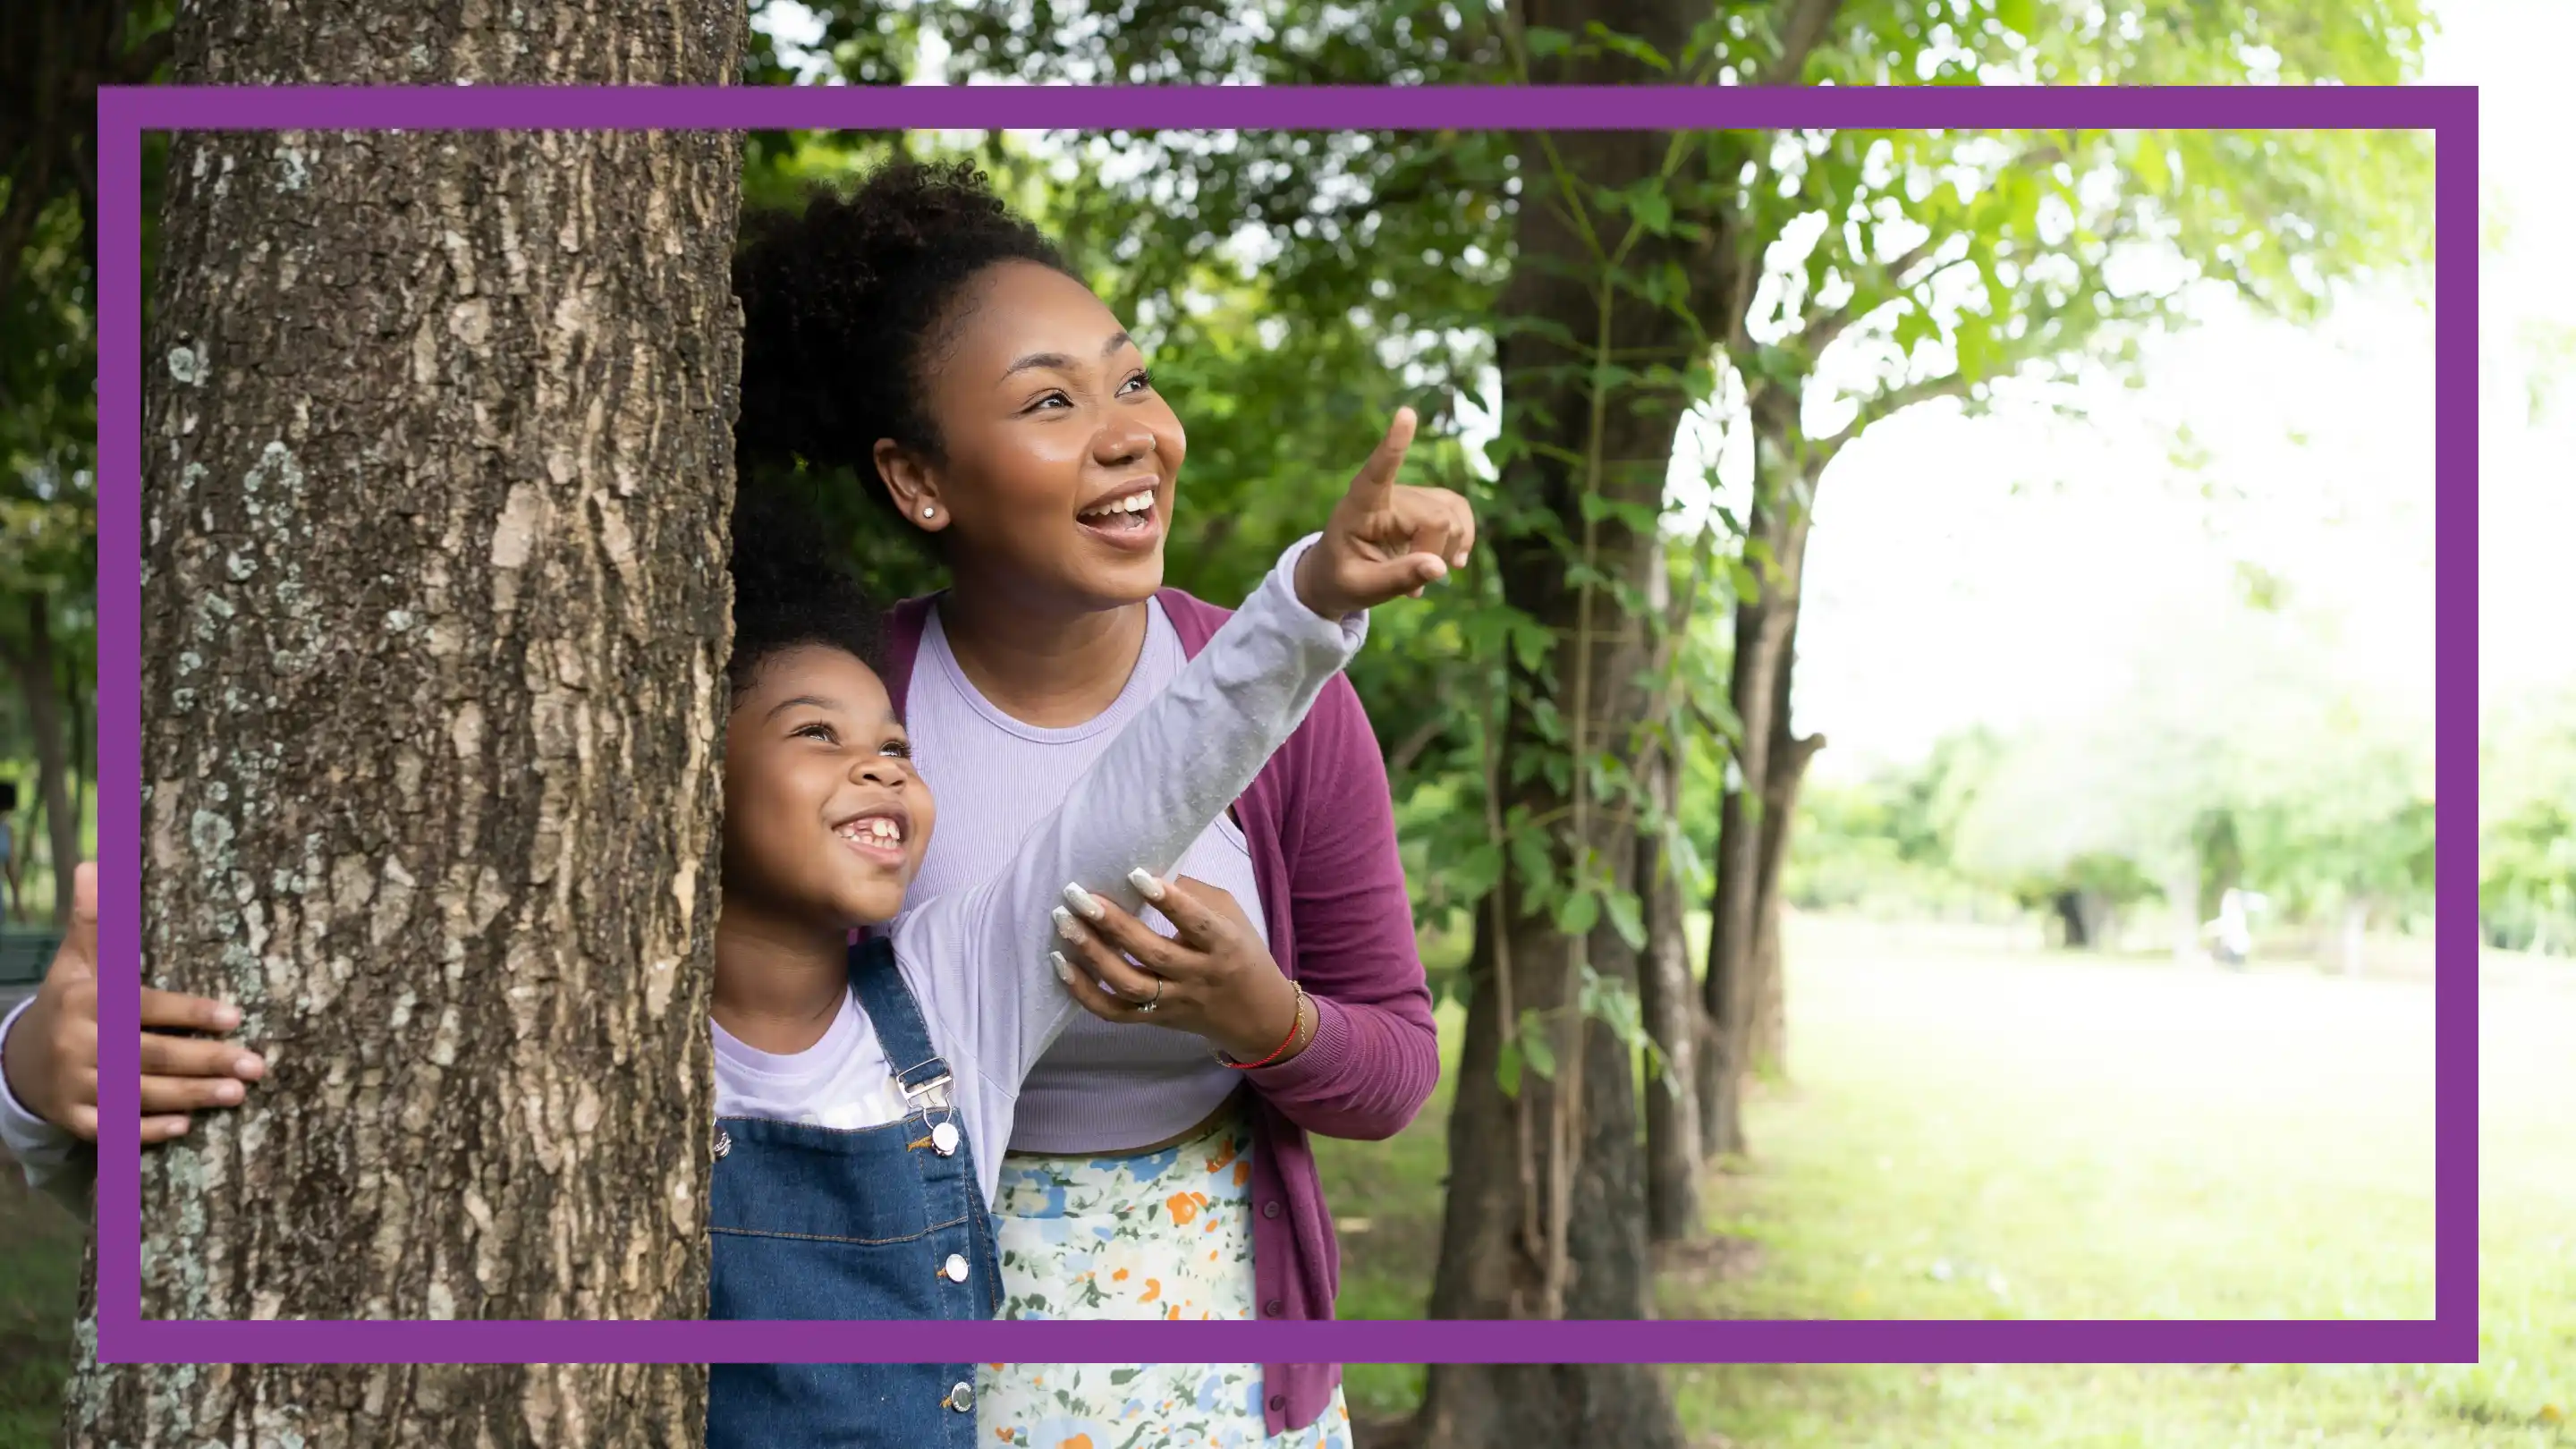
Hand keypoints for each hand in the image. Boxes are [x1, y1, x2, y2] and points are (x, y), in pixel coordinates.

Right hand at [0, 864, 265, 1142]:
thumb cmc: (70, 1000)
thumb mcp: (78, 958)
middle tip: (256, 1064)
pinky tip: (185, 1128)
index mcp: (85, 1002)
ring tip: (238, 1094)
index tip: (235, 1015)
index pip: (144, 1009)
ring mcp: (75, 1086)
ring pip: (139, 1095)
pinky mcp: (74, 1119)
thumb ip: (94, 918)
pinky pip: (113, 1130)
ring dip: (190, 1096)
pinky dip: (146, 1130)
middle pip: (150, 1056)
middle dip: (205, 1061)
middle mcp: (79, 1045)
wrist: (19, 1059)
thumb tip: (96, 862)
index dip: (189, 1013)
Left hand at [1050, 872, 1313, 1065]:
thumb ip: (1195, 895)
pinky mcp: (1156, 1021)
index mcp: (1223, 945)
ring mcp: (1175, 1002)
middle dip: (1112, 923)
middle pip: (1152, 953)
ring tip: (1064, 924)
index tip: (1136, 874)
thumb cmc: (1242, 953)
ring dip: (1092, 954)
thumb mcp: (1231, 917)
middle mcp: (1198, 975)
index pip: (1195, 924)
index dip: (1168, 901)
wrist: (1258, 1017)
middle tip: (1077, 895)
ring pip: (1129, 984)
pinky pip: (1115, 1013)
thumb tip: (1147, 869)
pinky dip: (1085, 994)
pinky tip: (1062, 966)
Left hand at [1294, 406, 1478, 617]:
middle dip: (1433, 553)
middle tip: (1413, 584)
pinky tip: (1450, 562)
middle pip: (1435, 516)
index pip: (1377, 472)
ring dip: (1449, 548)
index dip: (1394, 445)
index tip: (1405, 413)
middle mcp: (1388, 493)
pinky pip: (1460, 511)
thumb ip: (1397, 579)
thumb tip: (1440, 567)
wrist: (1340, 575)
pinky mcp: (1429, 503)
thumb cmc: (1341, 579)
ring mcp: (1412, 496)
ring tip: (1424, 573)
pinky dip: (1462, 539)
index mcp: (1359, 508)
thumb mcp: (1361, 589)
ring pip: (1453, 514)